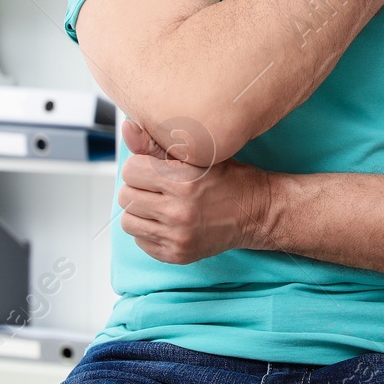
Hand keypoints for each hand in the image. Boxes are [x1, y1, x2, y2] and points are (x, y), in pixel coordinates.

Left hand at [117, 121, 269, 264]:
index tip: (152, 168)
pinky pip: (141, 242)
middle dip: (137, 188)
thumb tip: (127, 128)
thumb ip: (157, 144)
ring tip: (158, 205)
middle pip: (126, 197)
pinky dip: (148, 231)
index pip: (131, 170)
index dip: (139, 166)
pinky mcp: (177, 255)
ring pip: (128, 222)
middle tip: (156, 187)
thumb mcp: (199, 154)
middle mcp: (178, 212)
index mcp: (183, 181)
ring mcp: (177, 237)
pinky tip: (166, 222)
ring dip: (139, 211)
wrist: (257, 213)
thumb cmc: (230, 179)